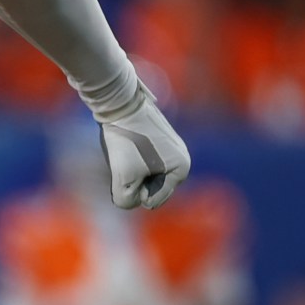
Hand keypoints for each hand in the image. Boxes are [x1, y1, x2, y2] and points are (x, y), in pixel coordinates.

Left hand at [100, 92, 191, 209]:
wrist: (122, 104)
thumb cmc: (126, 141)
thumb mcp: (123, 179)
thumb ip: (126, 201)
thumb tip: (133, 199)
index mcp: (182, 170)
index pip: (151, 200)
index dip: (133, 190)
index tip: (130, 166)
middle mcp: (183, 159)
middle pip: (151, 188)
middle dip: (134, 181)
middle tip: (126, 160)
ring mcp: (173, 148)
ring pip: (146, 175)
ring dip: (132, 171)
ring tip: (126, 152)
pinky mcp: (160, 140)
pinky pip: (145, 162)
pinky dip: (132, 160)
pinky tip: (127, 146)